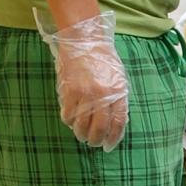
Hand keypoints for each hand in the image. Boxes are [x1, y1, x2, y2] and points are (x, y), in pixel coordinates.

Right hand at [34, 9, 127, 151]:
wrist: (85, 40)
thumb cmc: (104, 59)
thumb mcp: (118, 79)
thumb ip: (118, 100)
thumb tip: (115, 123)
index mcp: (118, 92)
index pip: (118, 123)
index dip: (113, 138)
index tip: (109, 145)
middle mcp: (102, 94)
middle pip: (99, 128)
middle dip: (96, 140)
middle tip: (94, 142)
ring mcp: (84, 93)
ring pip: (81, 125)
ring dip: (81, 134)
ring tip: (82, 135)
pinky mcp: (68, 91)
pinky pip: (67, 115)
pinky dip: (69, 122)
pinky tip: (71, 121)